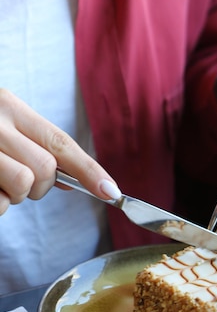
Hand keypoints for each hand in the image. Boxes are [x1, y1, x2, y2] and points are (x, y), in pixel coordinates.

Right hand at [0, 89, 120, 214]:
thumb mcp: (6, 128)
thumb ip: (38, 149)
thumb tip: (73, 183)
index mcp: (11, 107)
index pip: (61, 142)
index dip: (89, 170)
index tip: (111, 192)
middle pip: (46, 168)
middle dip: (41, 186)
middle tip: (20, 183)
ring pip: (24, 183)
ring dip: (17, 195)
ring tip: (1, 182)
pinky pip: (0, 203)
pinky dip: (0, 205)